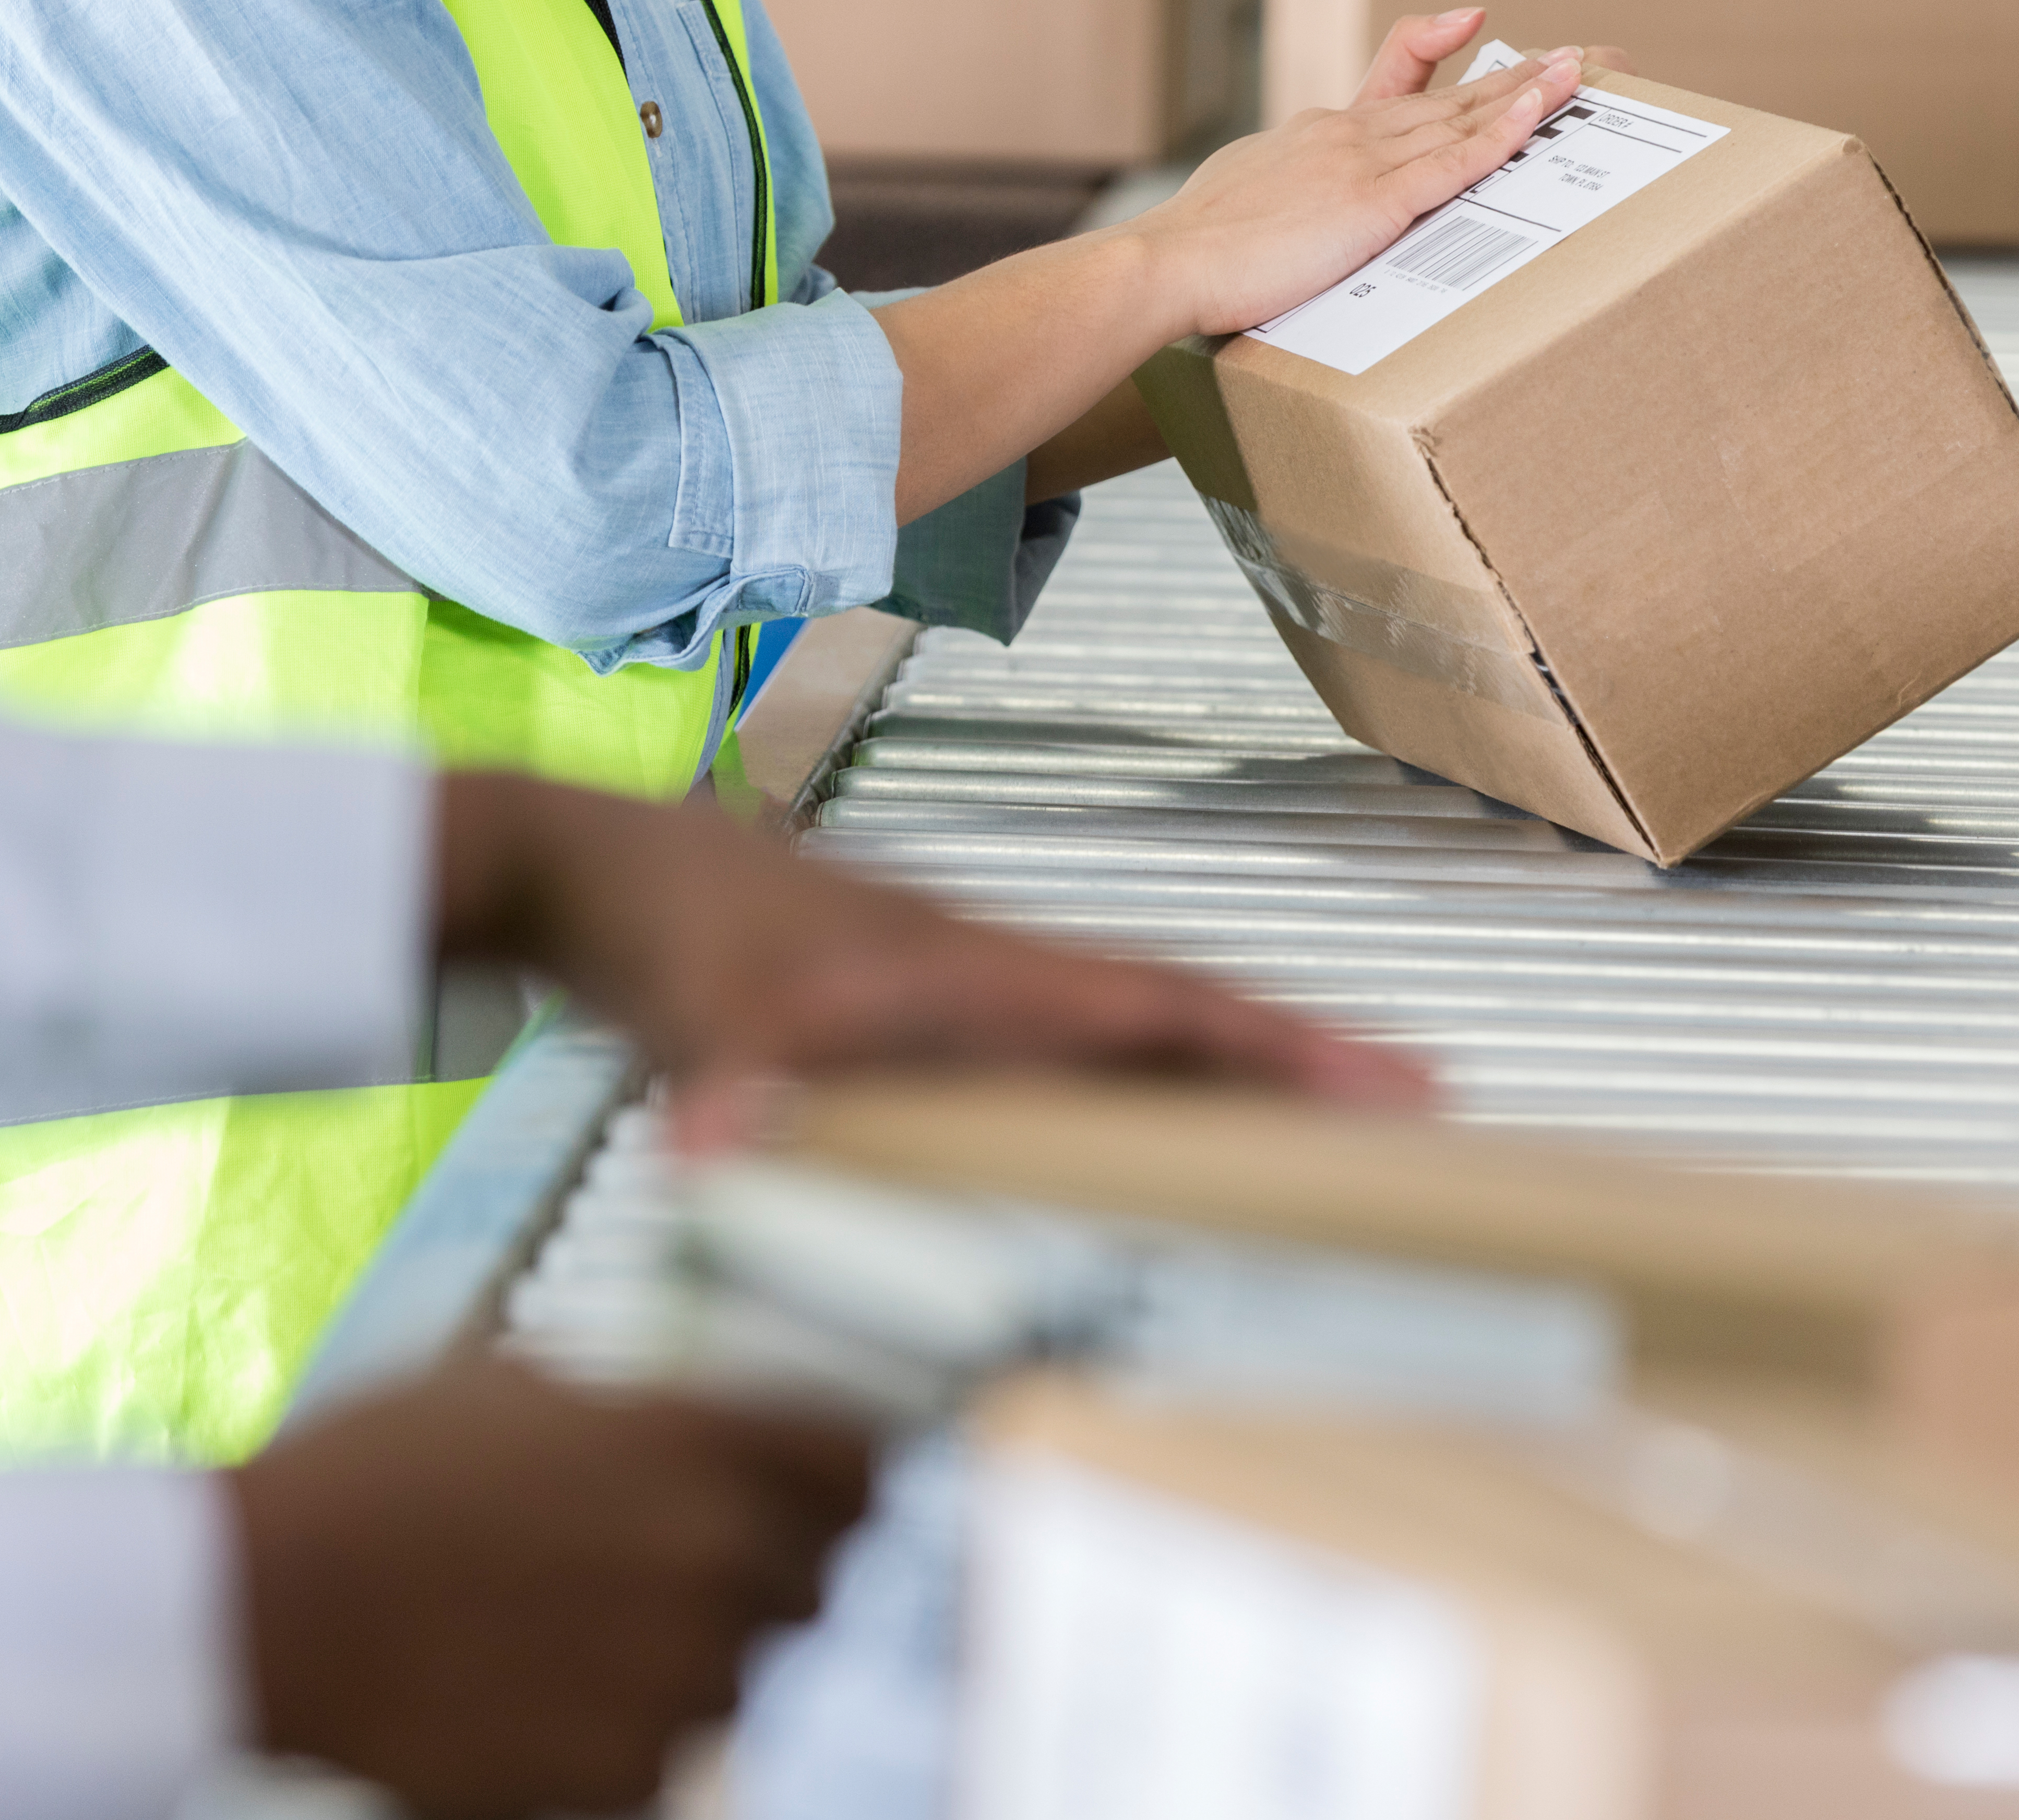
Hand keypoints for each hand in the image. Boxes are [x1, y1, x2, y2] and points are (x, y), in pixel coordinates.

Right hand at [229, 1359, 872, 1818]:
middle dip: (764, 1572)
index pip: (862, 1460)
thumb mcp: (522, 1384)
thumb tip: (702, 1428)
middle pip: (821, 1576)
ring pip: (745, 1671)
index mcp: (699, 1437)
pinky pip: (670, 1746)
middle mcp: (715, 1548)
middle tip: (673, 1569)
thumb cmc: (375, 1471)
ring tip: (573, 1629)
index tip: (831, 1491)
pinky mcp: (628, 1765)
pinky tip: (537, 1689)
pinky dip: (622, 1728)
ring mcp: (679, 1666)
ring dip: (690, 1654)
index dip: (850, 1476)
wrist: (266, 1600)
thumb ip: (641, 1412)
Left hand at [435, 774, 1435, 1114]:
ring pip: (1135, 1020)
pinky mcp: (929, 999)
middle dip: (1301, 1054)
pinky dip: (1145, 1073)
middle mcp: (992, 965)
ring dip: (1235, 1061)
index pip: (1156, 1010)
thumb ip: (726, 1093)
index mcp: (972, 970)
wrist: (598, 864)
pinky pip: (1074, 1040)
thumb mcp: (698, 1024)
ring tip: (1332, 1117)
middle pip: (1179, 1009)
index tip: (1386, 1077)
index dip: (1275, 1047)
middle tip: (1420, 1103)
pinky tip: (1163, 1122)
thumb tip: (721, 1154)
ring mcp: (966, 978)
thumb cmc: (664, 934)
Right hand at [1133, 17, 1585, 338]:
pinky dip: (1499, 135)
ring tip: (1579, 70)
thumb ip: (1278, 194)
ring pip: (1461, 119)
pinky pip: (1451, 163)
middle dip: (1513, 77)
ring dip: (1526, 93)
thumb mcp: (1241, 201)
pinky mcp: (1371, 203)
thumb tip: (1284, 210)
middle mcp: (1344, 134)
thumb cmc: (1193, 253)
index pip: (1393, 88)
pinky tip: (1536, 112)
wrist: (1166, 264)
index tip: (1472, 25)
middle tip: (1570, 55)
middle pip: (1445, 98)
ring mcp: (1360, 163)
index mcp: (1314, 135)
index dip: (1439, 55)